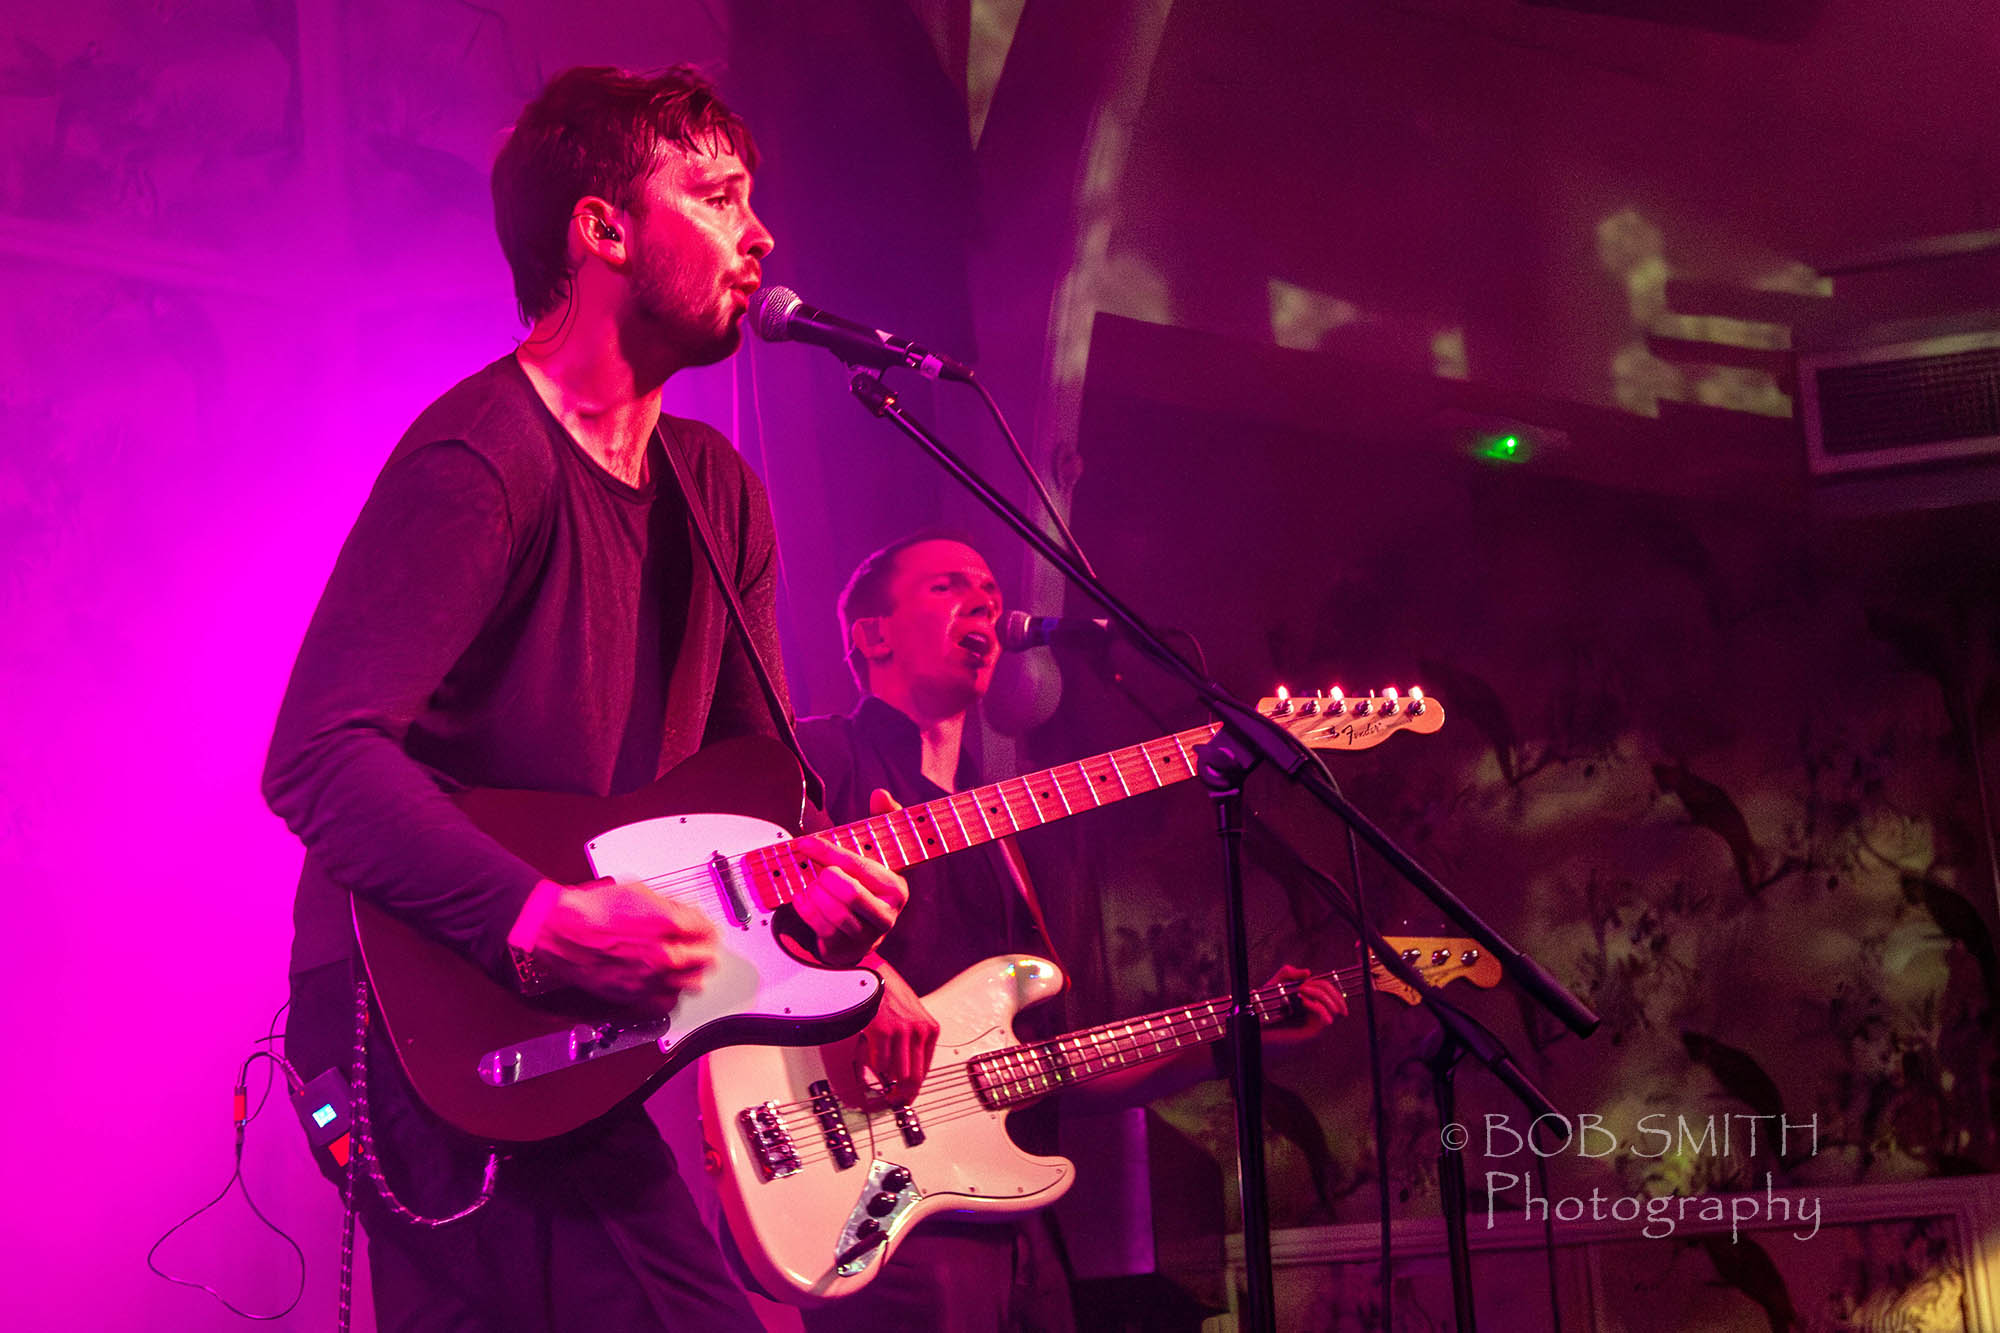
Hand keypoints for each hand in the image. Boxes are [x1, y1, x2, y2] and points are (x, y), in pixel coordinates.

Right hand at [528, 878, 719, 1013]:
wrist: (561, 933)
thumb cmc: (591, 912)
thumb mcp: (637, 892)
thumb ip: (668, 905)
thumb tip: (684, 912)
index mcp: (667, 925)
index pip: (707, 929)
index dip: (707, 926)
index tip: (704, 927)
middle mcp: (663, 955)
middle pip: (707, 958)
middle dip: (706, 948)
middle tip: (702, 945)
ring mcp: (651, 978)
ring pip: (693, 982)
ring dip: (694, 971)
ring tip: (689, 965)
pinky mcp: (635, 996)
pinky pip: (668, 1000)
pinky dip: (672, 991)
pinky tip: (668, 982)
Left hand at [791, 788, 909, 966]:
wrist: (862, 929)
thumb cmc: (868, 883)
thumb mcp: (877, 851)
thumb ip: (882, 819)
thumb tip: (880, 794)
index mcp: (896, 888)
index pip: (858, 865)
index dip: (828, 851)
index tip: (805, 842)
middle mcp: (887, 915)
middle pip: (848, 893)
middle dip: (823, 877)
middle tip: (813, 869)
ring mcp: (868, 935)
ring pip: (835, 912)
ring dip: (814, 894)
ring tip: (810, 883)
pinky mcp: (848, 948)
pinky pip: (822, 928)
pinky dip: (806, 909)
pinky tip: (803, 897)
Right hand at [849, 962, 940, 1104]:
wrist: (871, 973)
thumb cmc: (888, 992)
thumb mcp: (911, 1015)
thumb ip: (912, 1041)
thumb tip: (904, 1073)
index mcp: (929, 1029)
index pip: (925, 1070)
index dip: (913, 1089)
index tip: (905, 1097)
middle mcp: (919, 1031)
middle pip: (913, 1078)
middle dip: (902, 1094)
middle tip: (892, 1100)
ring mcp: (902, 1032)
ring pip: (896, 1074)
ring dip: (885, 1080)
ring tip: (878, 1076)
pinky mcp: (883, 1032)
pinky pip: (878, 1064)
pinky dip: (872, 1066)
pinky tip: (869, 1054)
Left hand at [1262, 964, 1344, 1058]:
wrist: (1255, 1028)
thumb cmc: (1263, 1008)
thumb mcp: (1276, 985)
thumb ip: (1288, 974)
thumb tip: (1308, 972)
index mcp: (1313, 1007)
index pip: (1333, 995)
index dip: (1322, 985)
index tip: (1303, 984)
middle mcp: (1318, 1018)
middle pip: (1337, 1000)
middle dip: (1323, 988)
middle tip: (1303, 987)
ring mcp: (1316, 1027)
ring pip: (1334, 1009)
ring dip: (1319, 995)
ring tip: (1300, 992)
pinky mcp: (1311, 1034)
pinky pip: (1326, 1019)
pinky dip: (1316, 1006)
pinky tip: (1301, 1001)